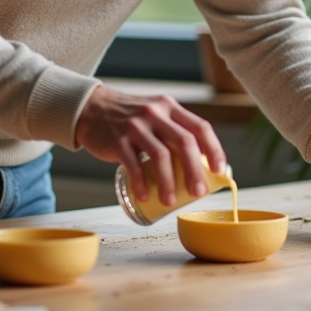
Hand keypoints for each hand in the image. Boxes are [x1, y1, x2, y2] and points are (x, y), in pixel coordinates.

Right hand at [75, 85, 225, 207]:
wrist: (91, 108)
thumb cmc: (129, 118)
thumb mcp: (155, 114)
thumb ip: (173, 131)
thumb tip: (198, 166)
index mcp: (169, 108)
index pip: (200, 127)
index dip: (214, 150)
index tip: (219, 170)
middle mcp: (155, 113)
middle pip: (184, 142)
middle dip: (194, 171)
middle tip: (198, 193)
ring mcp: (136, 126)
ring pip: (160, 155)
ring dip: (168, 183)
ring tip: (169, 202)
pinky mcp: (117, 140)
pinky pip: (133, 165)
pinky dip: (141, 183)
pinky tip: (145, 196)